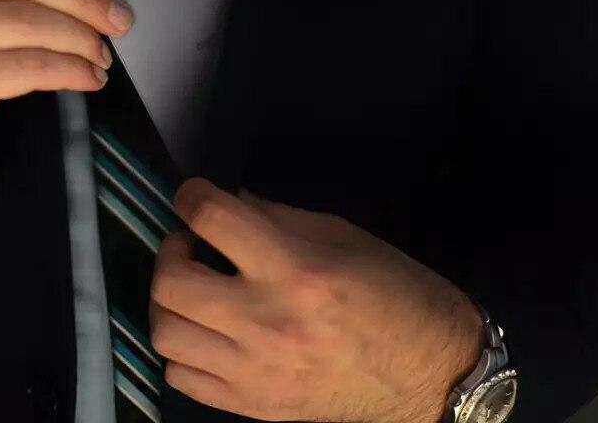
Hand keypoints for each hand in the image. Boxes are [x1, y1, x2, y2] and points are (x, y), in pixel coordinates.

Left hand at [150, 179, 482, 422]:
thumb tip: (229, 204)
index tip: (192, 195)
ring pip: (165, 333)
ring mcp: (255, 371)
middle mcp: (266, 322)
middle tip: (191, 245)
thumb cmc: (397, 294)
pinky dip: (181, 349)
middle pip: (170, 282)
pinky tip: (204, 332)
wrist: (432, 377)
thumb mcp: (345, 237)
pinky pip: (180, 378)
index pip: (213, 220)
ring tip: (193, 291)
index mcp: (295, 270)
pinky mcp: (253, 405)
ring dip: (168, 302)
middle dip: (169, 250)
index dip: (190, 196)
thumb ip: (278, 218)